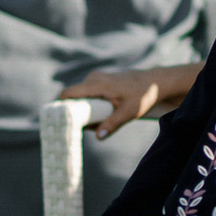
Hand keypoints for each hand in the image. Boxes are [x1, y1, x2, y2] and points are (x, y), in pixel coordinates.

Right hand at [61, 64, 192, 137]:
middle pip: (73, 98)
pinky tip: (104, 114)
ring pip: (81, 97)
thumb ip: (113, 124)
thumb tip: (98, 137)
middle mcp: (93, 78)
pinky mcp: (100, 81)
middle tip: (86, 128)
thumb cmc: (143, 95)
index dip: (60, 106)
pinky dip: (92, 105)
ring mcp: (96, 78)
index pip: (68, 93)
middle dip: (76, 113)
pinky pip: (88, 94)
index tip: (60, 120)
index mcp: (97, 84)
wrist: (155, 82)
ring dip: (85, 111)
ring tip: (99, 122)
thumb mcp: (130, 112)